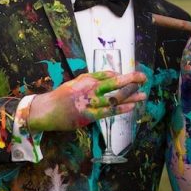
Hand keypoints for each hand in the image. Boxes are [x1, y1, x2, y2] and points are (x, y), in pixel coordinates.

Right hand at [28, 70, 146, 131]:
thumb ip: (94, 78)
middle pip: (113, 82)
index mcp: (87, 79)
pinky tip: (131, 107)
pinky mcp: (88, 116)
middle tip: (143, 78)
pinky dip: (120, 109)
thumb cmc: (63, 96)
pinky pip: (107, 112)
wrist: (47, 110)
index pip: (109, 75)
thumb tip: (113, 75)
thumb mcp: (77, 82)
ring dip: (129, 96)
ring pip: (113, 98)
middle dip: (130, 80)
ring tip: (143, 95)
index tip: (135, 77)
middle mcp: (89, 89)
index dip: (124, 76)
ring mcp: (89, 102)